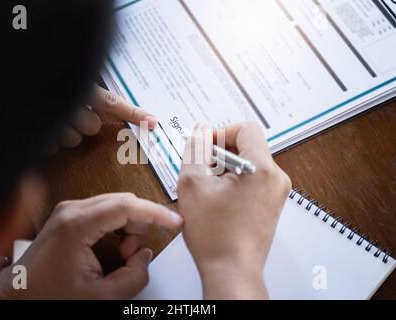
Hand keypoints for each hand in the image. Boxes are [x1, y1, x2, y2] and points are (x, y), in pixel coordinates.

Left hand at [0, 193, 181, 298]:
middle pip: (123, 201)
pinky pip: (105, 210)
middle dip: (141, 224)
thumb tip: (144, 256)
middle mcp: (72, 210)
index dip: (156, 213)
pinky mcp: (70, 214)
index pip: (127, 205)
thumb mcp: (101, 297)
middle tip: (135, 253)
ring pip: (116, 204)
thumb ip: (134, 277)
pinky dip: (118, 225)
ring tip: (123, 254)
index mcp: (77, 225)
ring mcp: (70, 209)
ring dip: (129, 226)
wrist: (20, 294)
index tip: (174, 221)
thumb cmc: (49, 295)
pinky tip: (115, 245)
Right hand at [47, 86, 157, 153]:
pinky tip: (40, 128)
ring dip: (65, 133)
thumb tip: (122, 106)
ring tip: (52, 120)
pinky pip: (51, 147)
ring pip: (72, 138)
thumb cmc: (43, 77)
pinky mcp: (36, 134)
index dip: (132, 113)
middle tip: (73, 116)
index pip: (110, 101)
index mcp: (77, 84)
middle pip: (92, 126)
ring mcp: (49, 118)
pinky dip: (48, 140)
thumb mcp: (67, 77)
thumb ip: (91, 91)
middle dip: (85, 124)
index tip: (153, 122)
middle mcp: (66, 100)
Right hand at [177, 122, 290, 298]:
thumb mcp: (192, 183)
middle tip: (202, 168)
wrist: (231, 270)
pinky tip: (218, 200)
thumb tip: (200, 131)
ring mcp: (276, 194)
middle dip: (221, 153)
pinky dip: (234, 183)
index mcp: (261, 169)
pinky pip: (252, 181)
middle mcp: (275, 179)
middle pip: (248, 146)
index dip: (221, 133)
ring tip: (209, 188)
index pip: (246, 129)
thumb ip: (195, 149)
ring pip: (249, 164)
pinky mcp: (271, 205)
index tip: (206, 146)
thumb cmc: (215, 235)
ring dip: (225, 169)